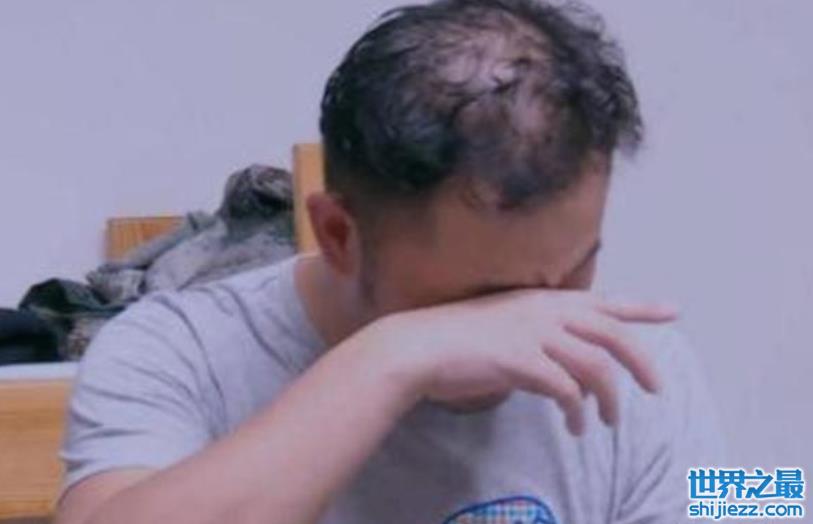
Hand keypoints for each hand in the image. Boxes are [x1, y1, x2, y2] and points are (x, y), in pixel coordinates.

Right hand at [379, 289, 676, 434]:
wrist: (421, 346)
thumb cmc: (460, 339)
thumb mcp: (509, 326)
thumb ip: (544, 338)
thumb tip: (572, 370)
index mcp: (544, 301)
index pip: (604, 301)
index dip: (641, 306)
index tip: (674, 310)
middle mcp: (545, 311)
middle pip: (612, 333)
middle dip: (641, 362)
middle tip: (656, 389)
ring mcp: (534, 334)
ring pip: (595, 367)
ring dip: (609, 400)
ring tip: (608, 423)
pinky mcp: (521, 360)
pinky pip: (566, 390)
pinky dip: (578, 413)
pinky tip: (576, 426)